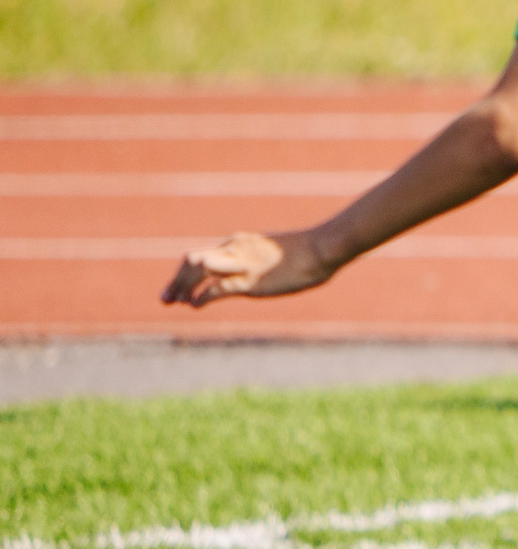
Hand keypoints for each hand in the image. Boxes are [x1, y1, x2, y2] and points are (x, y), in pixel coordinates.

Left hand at [160, 229, 335, 307]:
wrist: (321, 247)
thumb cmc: (307, 251)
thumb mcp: (277, 254)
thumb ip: (263, 261)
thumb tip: (267, 271)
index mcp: (238, 243)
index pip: (203, 255)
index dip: (186, 273)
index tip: (179, 289)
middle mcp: (233, 249)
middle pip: (191, 261)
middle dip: (175, 280)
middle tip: (165, 299)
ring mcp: (239, 264)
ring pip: (196, 270)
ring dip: (179, 286)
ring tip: (172, 302)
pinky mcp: (248, 280)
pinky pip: (215, 288)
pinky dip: (200, 297)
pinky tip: (194, 305)